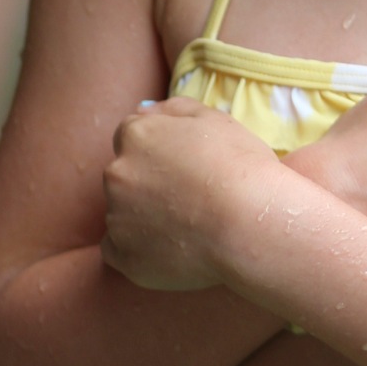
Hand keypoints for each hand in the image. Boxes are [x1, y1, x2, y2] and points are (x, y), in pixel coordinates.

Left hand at [102, 97, 279, 290]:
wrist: (250, 225)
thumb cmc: (241, 167)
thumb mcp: (215, 119)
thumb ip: (174, 109)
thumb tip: (144, 109)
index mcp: (136, 136)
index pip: (131, 138)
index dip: (159, 152)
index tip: (182, 168)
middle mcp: (117, 173)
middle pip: (124, 175)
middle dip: (147, 182)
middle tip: (189, 197)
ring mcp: (116, 216)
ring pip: (122, 213)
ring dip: (143, 216)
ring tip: (189, 225)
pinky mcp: (122, 256)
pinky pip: (119, 251)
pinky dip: (138, 250)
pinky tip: (172, 248)